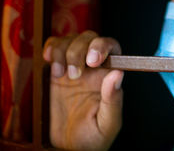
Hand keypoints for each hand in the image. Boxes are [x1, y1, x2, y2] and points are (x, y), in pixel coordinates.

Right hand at [43, 30, 123, 150]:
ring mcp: (74, 66)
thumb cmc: (93, 137)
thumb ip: (113, 100)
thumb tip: (118, 74)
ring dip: (64, 51)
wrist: (68, 147)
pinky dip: (52, 48)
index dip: (102, 47)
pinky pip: (55, 46)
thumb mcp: (107, 123)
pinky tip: (51, 63)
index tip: (92, 61)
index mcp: (108, 76)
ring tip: (61, 74)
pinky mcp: (57, 69)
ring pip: (72, 39)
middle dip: (79, 50)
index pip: (111, 47)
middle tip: (74, 74)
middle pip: (90, 38)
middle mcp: (93, 67)